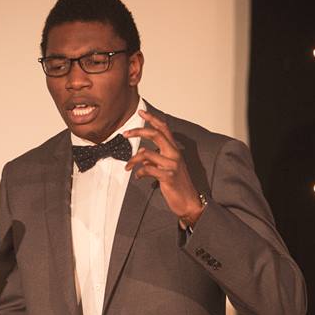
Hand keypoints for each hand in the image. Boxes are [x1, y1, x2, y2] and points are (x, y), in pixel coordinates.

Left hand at [124, 110, 204, 225]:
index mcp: (174, 150)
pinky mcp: (168, 176)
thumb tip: (140, 154)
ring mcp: (172, 164)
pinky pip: (147, 169)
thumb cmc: (177, 185)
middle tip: (125, 134)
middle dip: (138, 132)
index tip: (141, 112)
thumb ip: (154, 159)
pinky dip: (139, 172)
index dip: (152, 119)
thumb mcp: (166, 168)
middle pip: (156, 134)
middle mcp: (174, 154)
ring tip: (127, 167)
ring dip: (133, 160)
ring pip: (146, 154)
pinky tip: (137, 177)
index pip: (164, 129)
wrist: (189, 202)